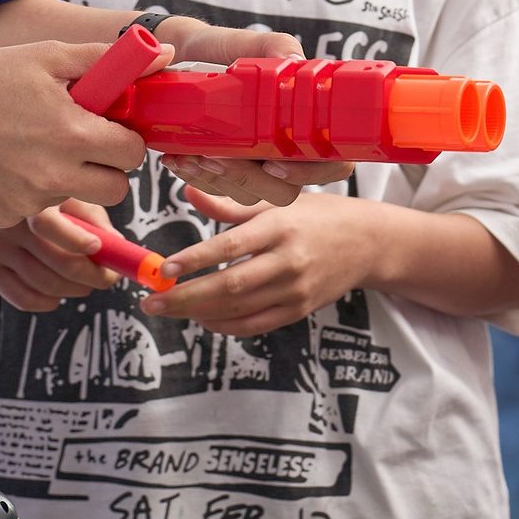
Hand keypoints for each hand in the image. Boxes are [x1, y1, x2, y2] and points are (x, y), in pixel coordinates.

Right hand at [0, 39, 156, 225]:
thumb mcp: (49, 57)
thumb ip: (109, 61)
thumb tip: (164, 55)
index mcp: (75, 135)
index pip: (134, 154)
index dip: (125, 138)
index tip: (108, 126)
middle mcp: (57, 176)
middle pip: (117, 190)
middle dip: (108, 167)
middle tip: (82, 142)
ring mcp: (30, 201)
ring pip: (75, 198)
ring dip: (69, 177)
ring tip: (35, 145)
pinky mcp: (5, 216)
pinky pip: (37, 209)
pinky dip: (31, 189)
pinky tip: (7, 162)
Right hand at [0, 199, 120, 309]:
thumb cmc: (24, 190)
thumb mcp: (57, 189)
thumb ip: (88, 214)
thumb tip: (118, 245)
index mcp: (34, 198)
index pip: (66, 230)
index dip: (94, 248)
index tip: (109, 254)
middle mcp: (11, 222)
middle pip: (62, 265)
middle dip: (95, 277)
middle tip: (108, 276)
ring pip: (46, 285)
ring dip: (75, 290)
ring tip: (85, 282)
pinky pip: (22, 298)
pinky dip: (48, 302)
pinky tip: (57, 292)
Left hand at [141, 187, 374, 335]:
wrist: (367, 243)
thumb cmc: (317, 215)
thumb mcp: (278, 200)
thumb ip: (231, 203)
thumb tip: (188, 193)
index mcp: (280, 226)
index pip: (230, 246)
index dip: (194, 260)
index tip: (162, 269)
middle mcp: (289, 260)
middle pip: (230, 286)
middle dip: (185, 297)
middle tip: (151, 301)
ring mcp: (295, 290)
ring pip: (238, 310)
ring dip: (197, 312)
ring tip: (167, 307)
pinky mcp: (298, 310)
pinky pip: (253, 326)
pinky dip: (223, 325)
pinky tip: (201, 317)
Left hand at [147, 22, 347, 206]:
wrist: (166, 53)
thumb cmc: (207, 48)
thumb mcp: (234, 41)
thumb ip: (266, 46)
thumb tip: (292, 58)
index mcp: (301, 117)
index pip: (332, 159)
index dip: (312, 171)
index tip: (273, 163)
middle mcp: (283, 145)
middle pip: (286, 190)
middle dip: (249, 180)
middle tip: (215, 156)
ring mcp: (254, 163)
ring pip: (250, 194)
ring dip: (218, 179)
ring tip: (189, 153)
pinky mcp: (225, 170)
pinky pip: (220, 191)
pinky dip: (198, 179)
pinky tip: (179, 159)